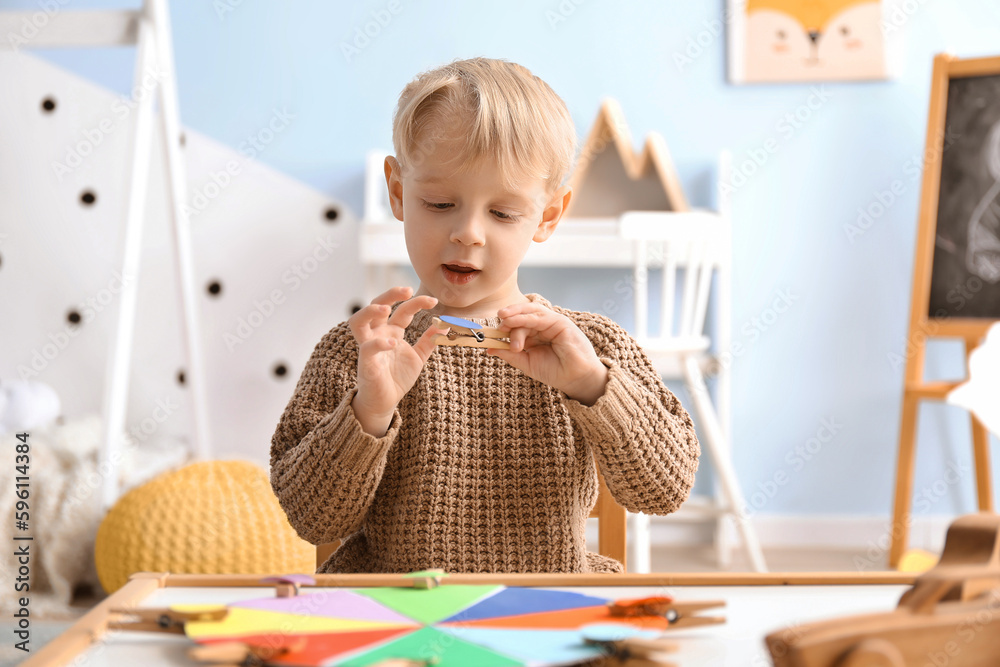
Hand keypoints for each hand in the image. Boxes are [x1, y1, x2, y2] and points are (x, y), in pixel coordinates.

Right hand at [349, 286, 446, 431]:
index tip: (434, 301)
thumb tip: (445, 324)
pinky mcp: (366, 362)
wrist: (385, 401)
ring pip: (358, 321)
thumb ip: (429, 340)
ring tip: (386, 308)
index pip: (402, 309)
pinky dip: (379, 342)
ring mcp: (369, 347)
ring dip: (370, 311)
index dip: (417, 302)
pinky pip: (367, 348)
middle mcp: (378, 334)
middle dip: (390, 294)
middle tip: (407, 290)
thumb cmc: (398, 377)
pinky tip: (393, 342)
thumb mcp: (419, 356)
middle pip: (377, 305)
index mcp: (391, 330)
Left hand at [488, 302, 609, 404]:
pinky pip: (540, 316)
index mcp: (534, 334)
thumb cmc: (554, 371)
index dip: (503, 327)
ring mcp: (552, 322)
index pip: (516, 324)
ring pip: (529, 313)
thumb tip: (489, 349)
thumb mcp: (526, 362)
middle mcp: (542, 326)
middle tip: (498, 330)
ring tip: (503, 324)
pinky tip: (513, 321)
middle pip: (521, 316)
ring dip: (514, 317)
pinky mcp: (560, 322)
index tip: (490, 337)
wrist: (575, 379)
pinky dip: (525, 317)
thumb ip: (510, 354)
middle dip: (507, 321)